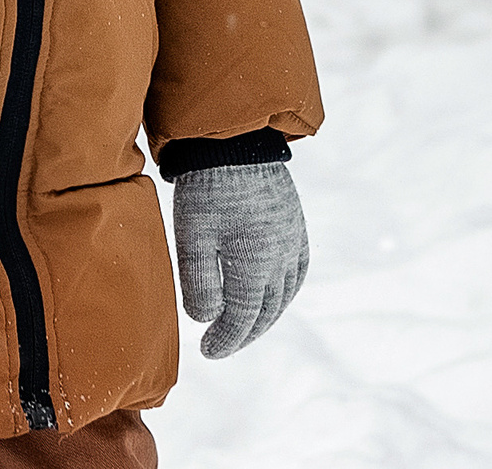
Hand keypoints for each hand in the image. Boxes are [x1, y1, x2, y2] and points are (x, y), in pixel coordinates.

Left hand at [172, 165, 307, 358]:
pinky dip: (287, 289)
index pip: (242, 319)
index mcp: (256, 264)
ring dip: (266, 316)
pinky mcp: (294, 221)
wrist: (232, 140)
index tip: (207, 351)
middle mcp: (281, 256)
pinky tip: (274, 292)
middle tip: (222, 344)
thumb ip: (199, 284)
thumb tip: (207, 319)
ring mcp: (292, 237)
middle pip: (266, 311)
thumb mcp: (192, 238)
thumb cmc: (206, 190)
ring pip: (285, 293)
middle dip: (244, 333)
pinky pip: (299, 268)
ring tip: (245, 325)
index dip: (225, 340)